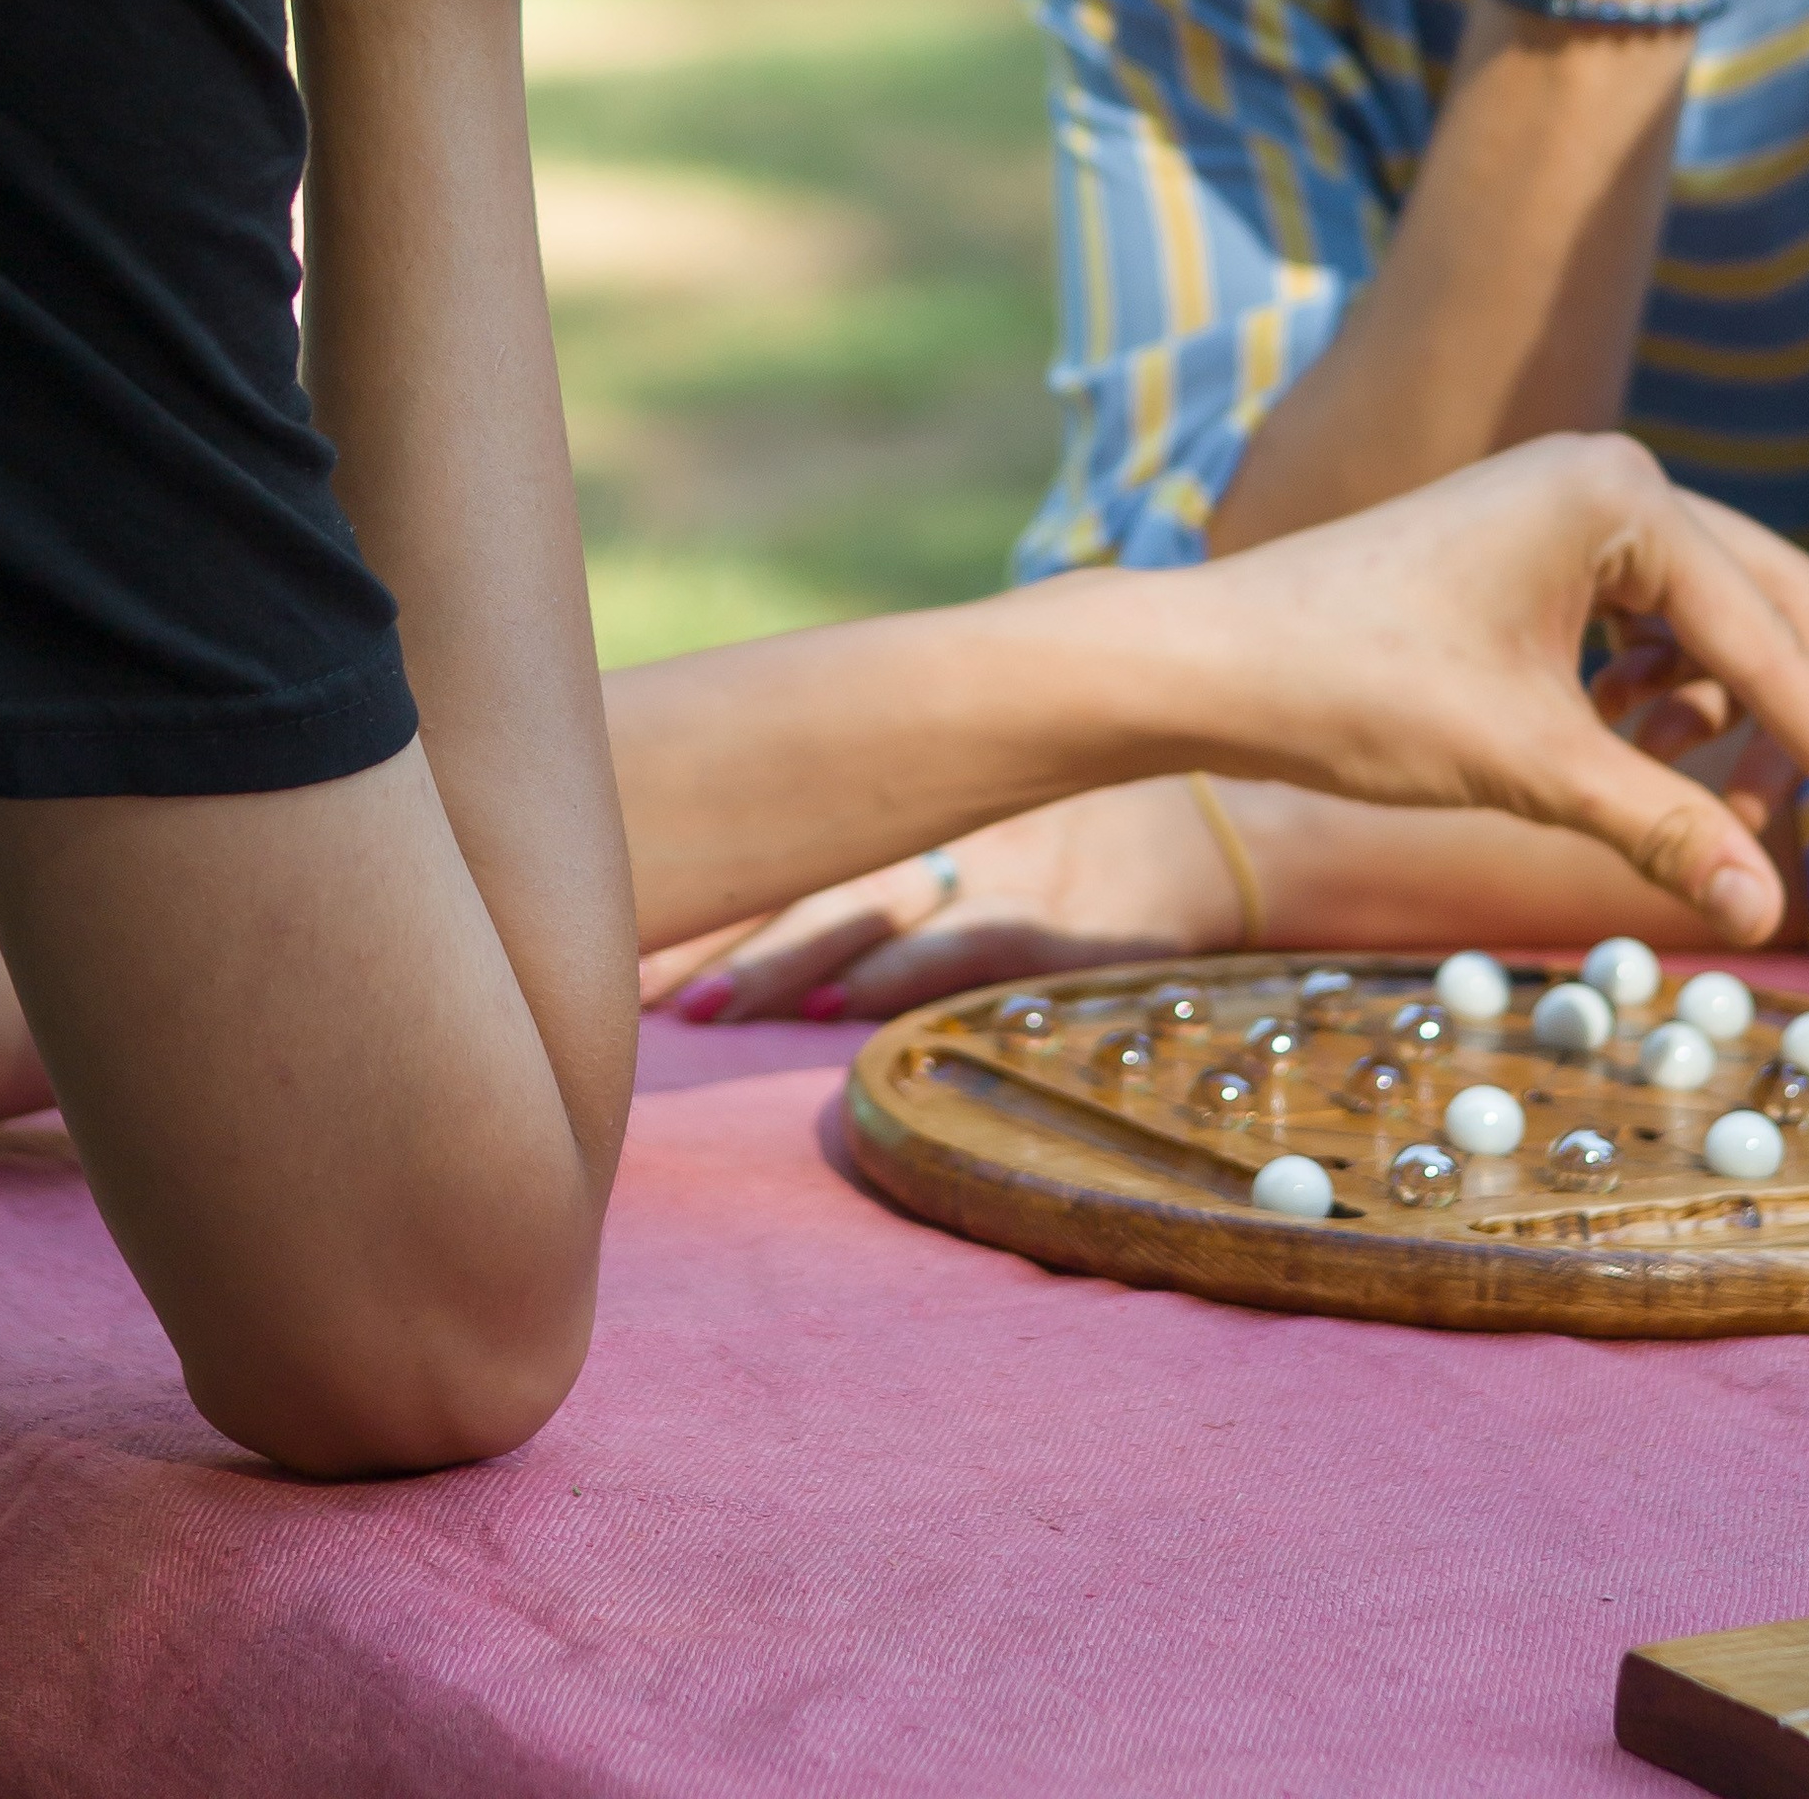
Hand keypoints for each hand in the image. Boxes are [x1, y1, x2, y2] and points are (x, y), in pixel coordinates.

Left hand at [646, 780, 1239, 1022]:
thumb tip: (733, 884)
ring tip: (696, 1006)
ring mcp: (988, 870)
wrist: (1215, 822)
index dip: (684, 884)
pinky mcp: (1051, 921)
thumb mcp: (967, 802)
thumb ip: (866, 836)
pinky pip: (963, 945)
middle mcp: (927, 830)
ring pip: (860, 914)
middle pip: (790, 879)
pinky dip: (901, 972)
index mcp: (900, 801)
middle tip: (606, 976)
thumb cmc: (1071, 820)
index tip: (593, 915)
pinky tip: (840, 1007)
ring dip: (777, 963)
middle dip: (702, 930)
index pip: (768, 840)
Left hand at [1185, 434, 1808, 942]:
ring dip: (1713, 715)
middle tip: (1762, 840)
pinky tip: (1614, 747)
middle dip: (1781, 729)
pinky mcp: (1534, 540)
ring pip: (1708, 617)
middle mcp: (1609, 473)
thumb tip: (1774, 917)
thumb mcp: (1530, 767)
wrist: (1216, 658)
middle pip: (1768, 609)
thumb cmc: (1360, 693)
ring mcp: (1568, 500)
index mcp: (1622, 496)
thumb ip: (1665, 830)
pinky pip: (1647, 616)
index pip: (1774, 645)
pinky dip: (1657, 692)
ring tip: (1656, 791)